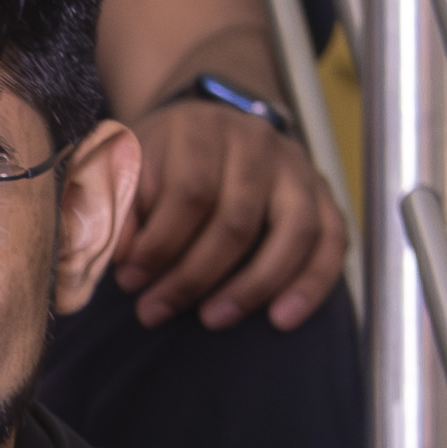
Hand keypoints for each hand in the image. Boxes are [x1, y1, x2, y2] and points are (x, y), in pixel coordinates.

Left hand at [104, 91, 347, 335]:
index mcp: (200, 129)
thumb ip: (114, 207)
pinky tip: (283, 319)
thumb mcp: (120, 168)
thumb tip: (122, 256)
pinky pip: (332, 240)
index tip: (130, 281)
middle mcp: (256, 142)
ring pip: (293, 231)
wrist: (204, 127)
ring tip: (213, 320)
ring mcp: (296, 167)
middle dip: (194, 276)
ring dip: (253, 285)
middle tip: (156, 311)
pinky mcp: (322, 194)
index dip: (160, 244)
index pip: (190, 192)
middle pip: (238, 219)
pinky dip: (311, 282)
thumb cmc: (157, 160)